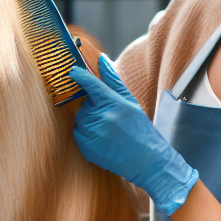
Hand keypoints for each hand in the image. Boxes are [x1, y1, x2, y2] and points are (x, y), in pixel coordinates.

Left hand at [68, 54, 199, 213]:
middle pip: (84, 105)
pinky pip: (78, 133)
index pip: (91, 85)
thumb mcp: (130, 102)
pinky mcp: (87, 149)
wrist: (148, 161)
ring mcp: (93, 134)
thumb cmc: (141, 130)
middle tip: (111, 117)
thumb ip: (113, 80)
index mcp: (114, 104)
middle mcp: (102, 119)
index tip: (72, 71)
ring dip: (90, 121)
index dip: (79, 76)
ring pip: (80, 119)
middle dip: (93, 108)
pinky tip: (103, 140)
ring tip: (109, 130)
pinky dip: (86, 134)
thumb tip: (101, 59)